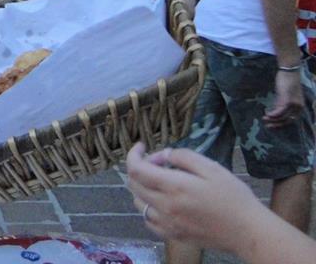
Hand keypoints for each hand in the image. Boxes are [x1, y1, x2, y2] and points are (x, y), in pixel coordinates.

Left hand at [126, 142, 262, 253]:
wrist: (248, 232)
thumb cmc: (233, 197)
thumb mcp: (212, 167)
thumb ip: (183, 156)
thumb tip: (164, 155)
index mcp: (174, 187)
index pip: (136, 169)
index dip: (133, 154)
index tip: (141, 146)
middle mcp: (165, 207)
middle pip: (134, 184)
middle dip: (139, 167)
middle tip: (158, 161)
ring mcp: (168, 224)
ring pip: (138, 202)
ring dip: (142, 187)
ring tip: (160, 180)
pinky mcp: (174, 235)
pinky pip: (148, 221)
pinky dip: (148, 207)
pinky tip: (162, 202)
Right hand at [263, 69, 304, 127]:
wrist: (289, 72)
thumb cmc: (287, 81)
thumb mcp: (285, 95)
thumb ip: (282, 103)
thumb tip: (275, 110)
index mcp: (300, 107)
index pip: (291, 119)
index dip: (282, 123)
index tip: (273, 124)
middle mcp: (298, 107)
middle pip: (287, 120)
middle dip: (277, 124)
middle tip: (267, 125)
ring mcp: (293, 104)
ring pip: (283, 116)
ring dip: (273, 119)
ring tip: (264, 118)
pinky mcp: (287, 100)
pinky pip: (280, 111)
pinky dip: (273, 114)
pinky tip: (267, 114)